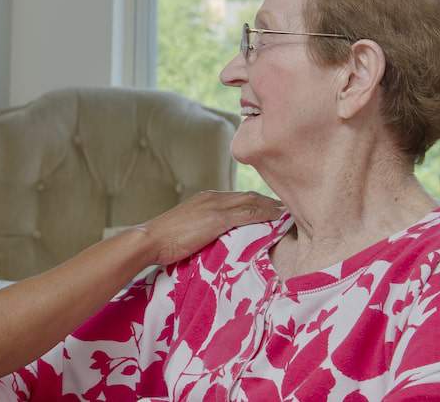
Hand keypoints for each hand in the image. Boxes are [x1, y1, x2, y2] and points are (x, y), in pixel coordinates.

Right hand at [139, 190, 281, 264]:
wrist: (149, 240)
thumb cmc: (163, 242)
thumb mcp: (188, 232)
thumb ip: (204, 231)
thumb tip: (215, 242)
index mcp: (206, 200)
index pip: (239, 199)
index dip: (258, 204)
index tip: (274, 212)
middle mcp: (213, 197)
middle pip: (249, 197)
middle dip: (269, 203)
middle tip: (290, 212)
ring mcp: (215, 206)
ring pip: (252, 202)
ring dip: (272, 207)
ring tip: (290, 215)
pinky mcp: (217, 217)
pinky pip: (248, 213)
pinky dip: (266, 214)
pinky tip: (279, 220)